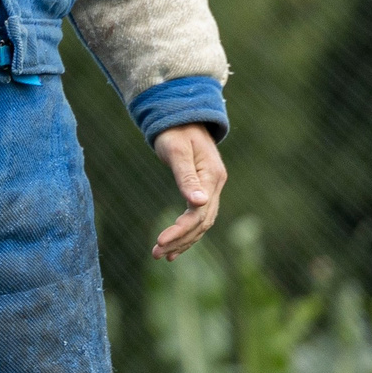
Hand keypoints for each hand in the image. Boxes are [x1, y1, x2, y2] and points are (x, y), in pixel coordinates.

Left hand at [150, 123, 225, 259]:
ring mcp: (212, 188)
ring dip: (183, 241)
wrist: (182, 116)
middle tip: (156, 254)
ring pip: (201, 223)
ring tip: (161, 256)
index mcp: (212, 176)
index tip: (160, 242)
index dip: (180, 230)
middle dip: (180, 240)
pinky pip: (198, 217)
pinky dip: (187, 234)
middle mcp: (215, 185)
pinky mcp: (203, 190)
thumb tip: (198, 202)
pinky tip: (173, 248)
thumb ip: (187, 177)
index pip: (199, 212)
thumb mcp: (178, 151)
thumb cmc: (175, 131)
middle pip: (202, 222)